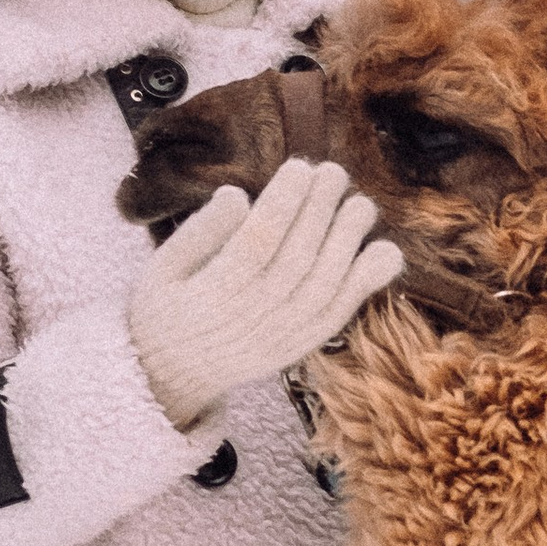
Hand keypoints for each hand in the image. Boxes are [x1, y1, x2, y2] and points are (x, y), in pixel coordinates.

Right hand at [127, 156, 402, 432]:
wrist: (172, 378)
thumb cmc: (164, 310)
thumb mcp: (161, 270)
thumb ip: (198, 233)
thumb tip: (235, 194)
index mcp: (213, 294)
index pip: (256, 243)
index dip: (283, 203)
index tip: (299, 167)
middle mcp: (252, 318)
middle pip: (297, 258)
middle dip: (321, 211)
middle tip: (334, 172)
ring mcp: (280, 336)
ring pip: (325, 286)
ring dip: (349, 242)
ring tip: (361, 204)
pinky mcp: (301, 346)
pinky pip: (339, 315)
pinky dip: (366, 285)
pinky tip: (385, 251)